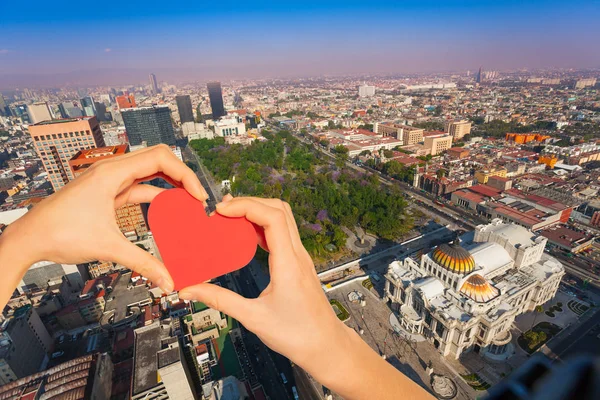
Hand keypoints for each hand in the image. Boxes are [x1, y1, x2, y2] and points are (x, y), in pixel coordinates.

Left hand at [1, 144, 207, 294]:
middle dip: (181, 177)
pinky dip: (154, 198)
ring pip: (149, 174)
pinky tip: (165, 211)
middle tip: (197, 198)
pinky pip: (138, 189)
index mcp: (112, 173)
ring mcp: (108, 182)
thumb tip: (168, 279)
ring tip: (186, 203)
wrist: (29, 239)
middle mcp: (111, 171)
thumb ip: (143, 263)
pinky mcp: (106, 194)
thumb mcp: (108, 247)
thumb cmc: (58, 233)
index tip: (197, 196)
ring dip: (169, 187)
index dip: (185, 175)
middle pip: (158, 161)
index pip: (161, 158)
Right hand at [179, 197, 346, 373]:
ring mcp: (300, 257)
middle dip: (249, 203)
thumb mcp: (253, 318)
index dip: (246, 206)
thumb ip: (220, 300)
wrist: (325, 346)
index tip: (222, 210)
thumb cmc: (297, 334)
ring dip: (257, 212)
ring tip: (231, 218)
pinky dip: (263, 227)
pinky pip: (282, 233)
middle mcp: (297, 255)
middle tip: (223, 211)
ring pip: (282, 218)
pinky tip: (246, 236)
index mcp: (288, 264)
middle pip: (279, 209)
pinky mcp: (298, 263)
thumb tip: (192, 290)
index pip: (272, 217)